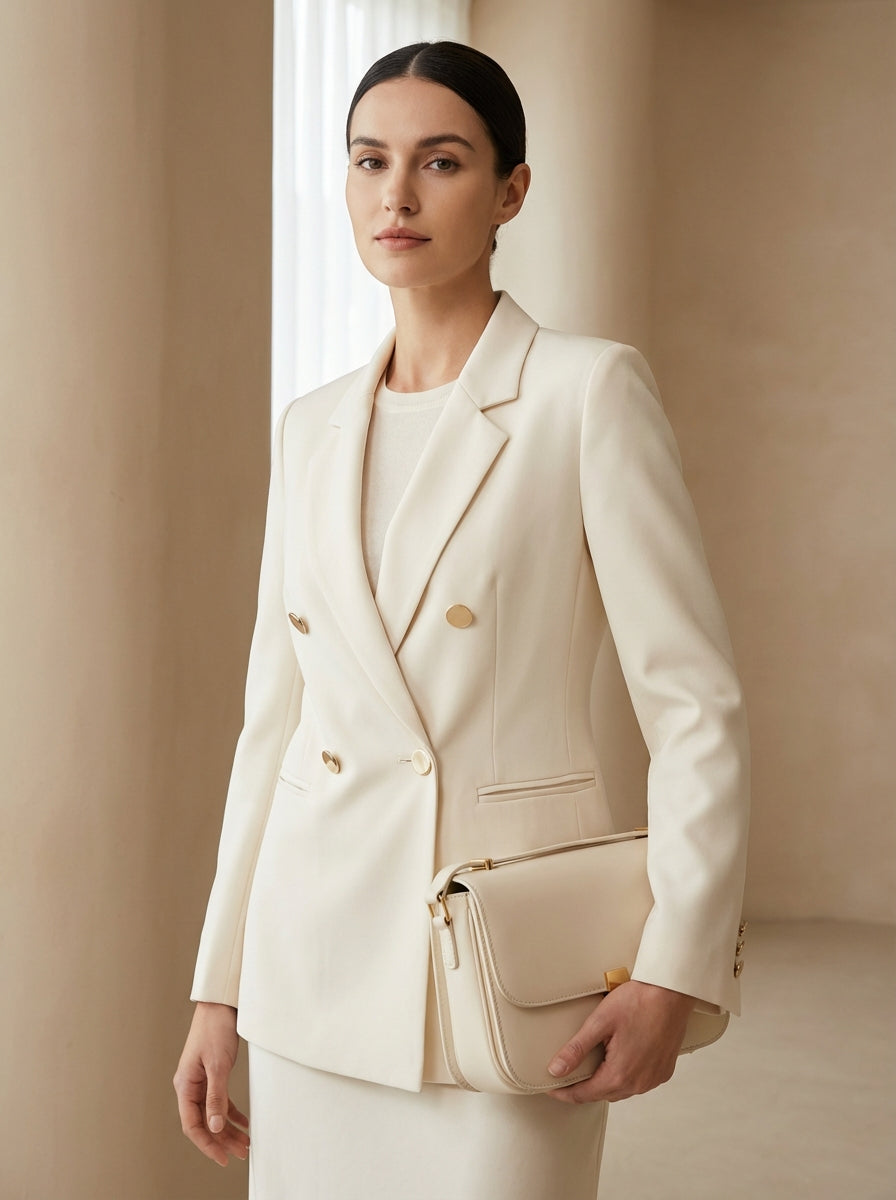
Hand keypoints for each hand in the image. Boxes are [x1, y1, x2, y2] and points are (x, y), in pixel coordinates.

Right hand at [173, 1001, 249, 1165]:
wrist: (220, 1004)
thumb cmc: (215, 1029)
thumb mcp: (218, 1065)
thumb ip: (216, 1097)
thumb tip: (215, 1127)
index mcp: (185, 1085)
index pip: (193, 1125)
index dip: (207, 1144)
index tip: (223, 1158)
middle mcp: (190, 1086)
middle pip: (204, 1122)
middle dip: (222, 1140)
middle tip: (240, 1153)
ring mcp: (200, 1080)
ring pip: (213, 1113)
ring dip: (228, 1129)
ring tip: (245, 1143)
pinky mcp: (211, 1074)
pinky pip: (220, 1101)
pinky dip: (231, 1112)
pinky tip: (244, 1122)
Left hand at [545, 980, 694, 1103]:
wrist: (671, 993)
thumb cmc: (638, 1002)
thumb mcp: (599, 1022)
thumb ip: (576, 1049)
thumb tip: (556, 1070)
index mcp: (619, 1074)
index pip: (584, 1095)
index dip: (564, 1093)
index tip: (552, 1088)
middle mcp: (638, 1083)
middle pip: (603, 1094)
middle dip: (584, 1088)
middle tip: (568, 1076)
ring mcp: (653, 1079)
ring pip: (622, 1090)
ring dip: (606, 1083)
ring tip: (592, 1069)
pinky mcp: (664, 1071)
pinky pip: (639, 1082)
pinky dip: (625, 1077)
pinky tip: (619, 1062)